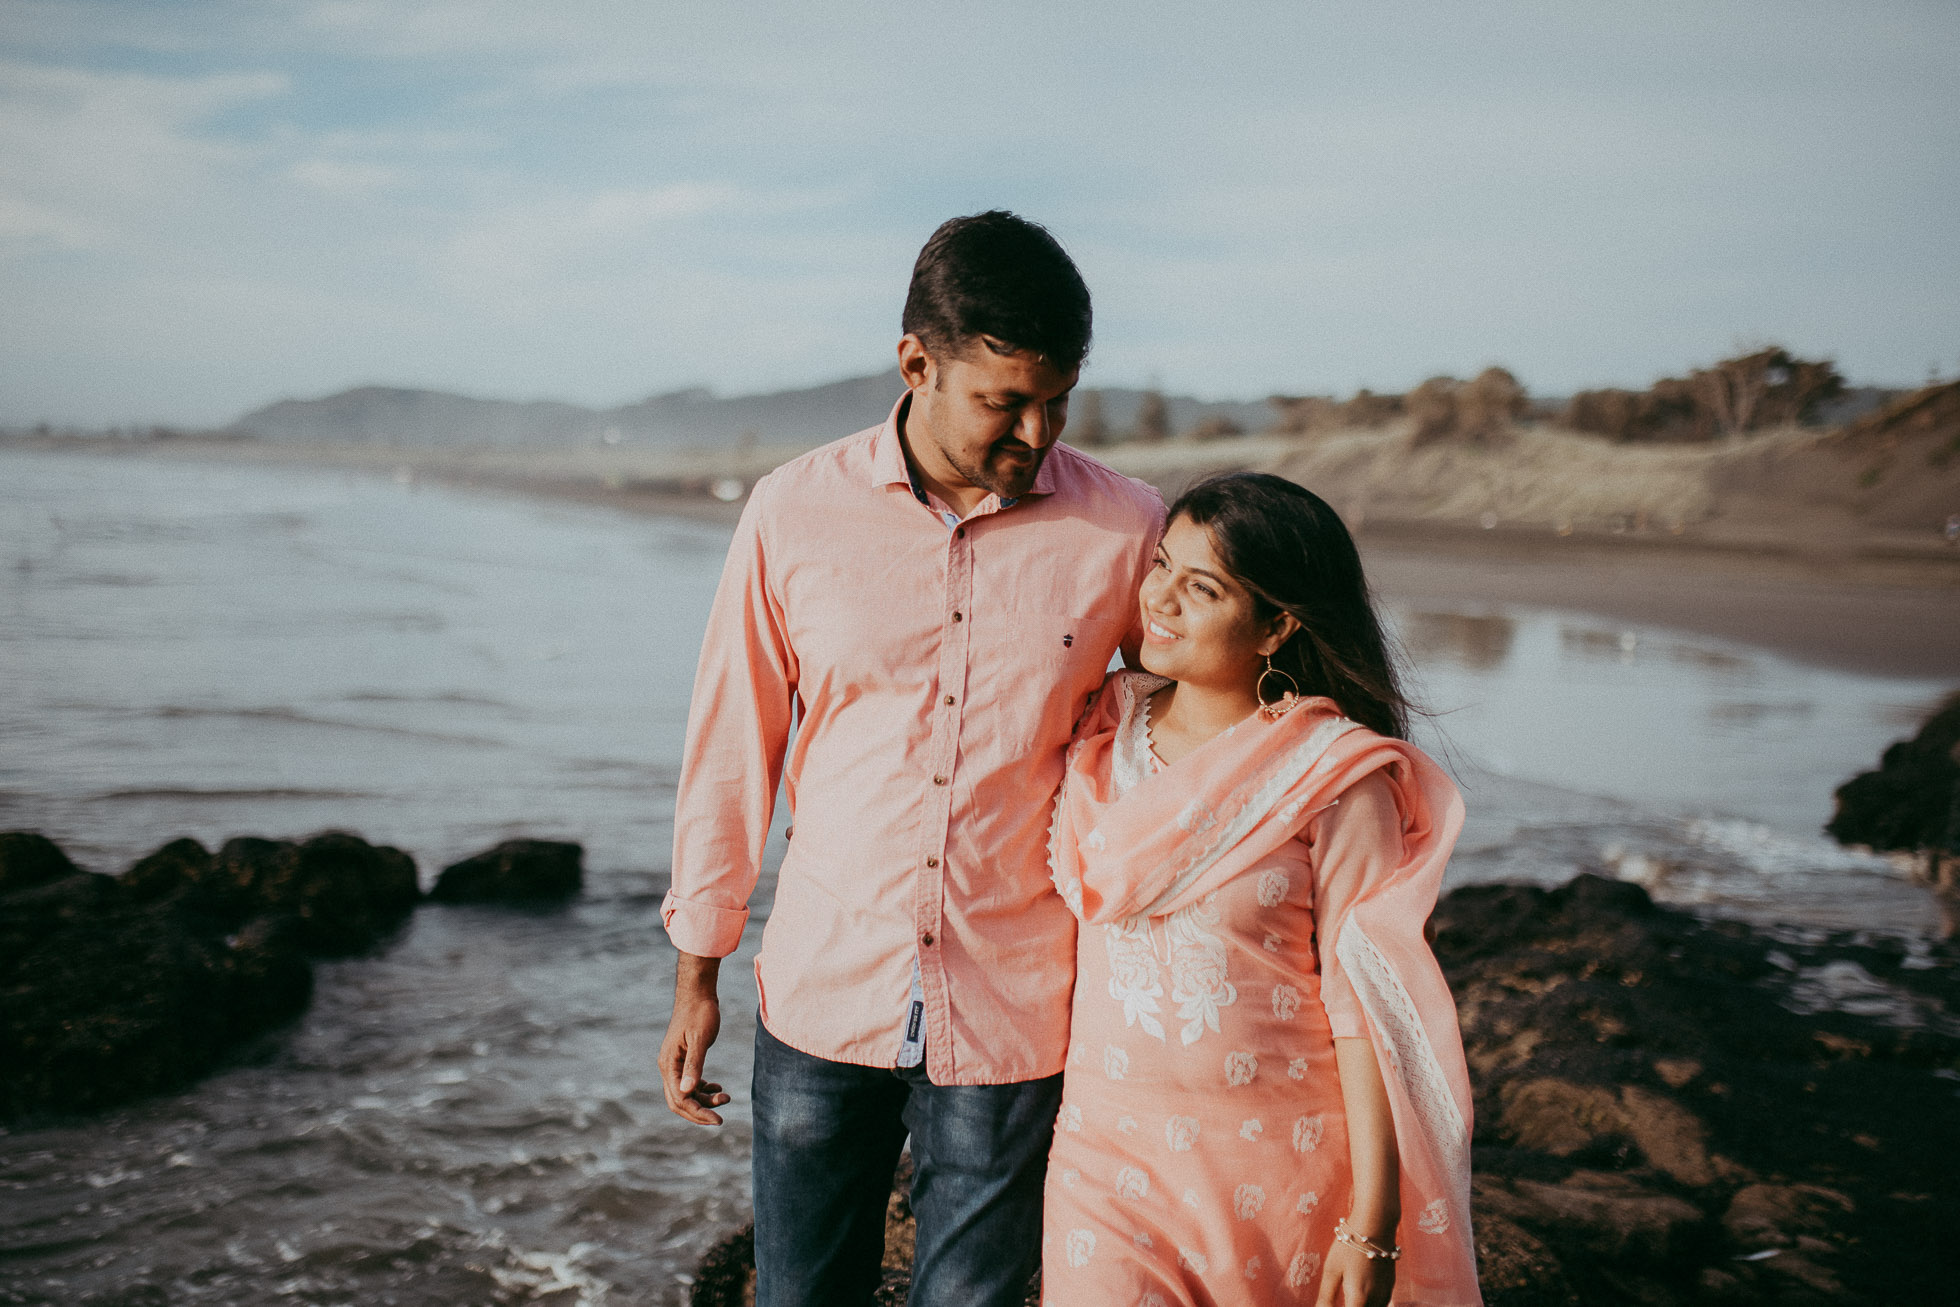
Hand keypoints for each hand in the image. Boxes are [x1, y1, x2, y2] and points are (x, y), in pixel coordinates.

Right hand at [659, 953, 730, 1124]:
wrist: (698, 993)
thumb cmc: (700, 1013)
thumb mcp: (700, 1039)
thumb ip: (694, 1065)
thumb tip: (687, 1092)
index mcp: (669, 1064)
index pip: (679, 1099)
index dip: (697, 1113)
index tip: (719, 1120)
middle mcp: (668, 1066)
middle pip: (679, 1101)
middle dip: (699, 1112)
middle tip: (721, 1118)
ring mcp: (675, 1064)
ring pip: (686, 1093)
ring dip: (704, 1101)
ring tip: (726, 1097)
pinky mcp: (683, 1059)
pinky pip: (690, 1083)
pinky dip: (703, 1090)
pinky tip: (718, 1089)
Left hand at [1315, 1240, 1394, 1306]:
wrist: (1376, 1224)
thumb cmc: (1349, 1245)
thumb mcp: (1332, 1270)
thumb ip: (1326, 1297)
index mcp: (1359, 1299)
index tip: (1329, 1306)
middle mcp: (1376, 1300)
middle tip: (1338, 1298)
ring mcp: (1386, 1294)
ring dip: (1360, 1306)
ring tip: (1346, 1297)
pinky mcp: (1390, 1286)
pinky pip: (1380, 1304)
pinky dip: (1369, 1304)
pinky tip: (1359, 1294)